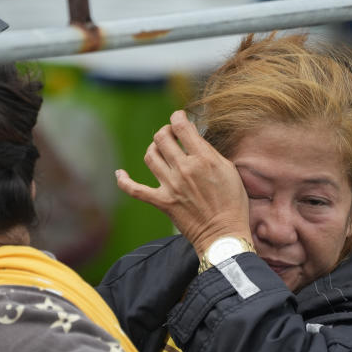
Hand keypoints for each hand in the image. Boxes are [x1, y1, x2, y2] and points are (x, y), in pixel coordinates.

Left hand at [116, 110, 251, 253]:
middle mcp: (184, 169)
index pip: (181, 126)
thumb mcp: (229, 170)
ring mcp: (170, 186)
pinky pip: (134, 189)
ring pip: (150, 156)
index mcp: (203, 158)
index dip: (177, 116)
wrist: (224, 234)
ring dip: (154, 148)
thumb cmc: (232, 203)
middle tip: (171, 134)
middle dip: (166, 131)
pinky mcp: (162, 202)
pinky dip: (123, 180)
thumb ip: (210, 152)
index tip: (179, 117)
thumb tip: (194, 139)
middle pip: (162, 137)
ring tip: (160, 151)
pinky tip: (119, 173)